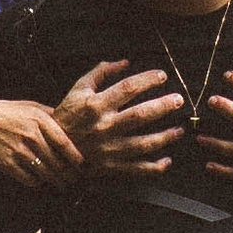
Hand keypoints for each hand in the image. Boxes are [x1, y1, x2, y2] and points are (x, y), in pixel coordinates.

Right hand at [0, 98, 84, 189]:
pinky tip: (42, 181)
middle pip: (56, 161)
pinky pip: (29, 179)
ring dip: (56, 181)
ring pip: (45, 173)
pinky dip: (38, 182)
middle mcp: (30, 136)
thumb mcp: (32, 107)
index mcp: (39, 120)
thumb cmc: (9, 112)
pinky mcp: (7, 164)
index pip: (63, 143)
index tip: (83, 164)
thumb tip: (72, 125)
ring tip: (62, 184)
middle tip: (75, 178)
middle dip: (69, 173)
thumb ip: (52, 115)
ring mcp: (18, 151)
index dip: (76, 157)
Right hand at [60, 60, 186, 176]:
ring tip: (180, 129)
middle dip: (162, 106)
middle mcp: (104, 127)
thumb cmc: (68, 115)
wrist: (53, 147)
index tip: (162, 76)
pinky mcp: (110, 166)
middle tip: (179, 100)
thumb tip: (125, 62)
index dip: (147, 80)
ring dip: (165, 137)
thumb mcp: (79, 89)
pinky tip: (167, 160)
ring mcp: (108, 148)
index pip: (127, 88)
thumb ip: (101, 72)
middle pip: (139, 115)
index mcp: (96, 105)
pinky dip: (154, 167)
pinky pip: (136, 169)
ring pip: (143, 144)